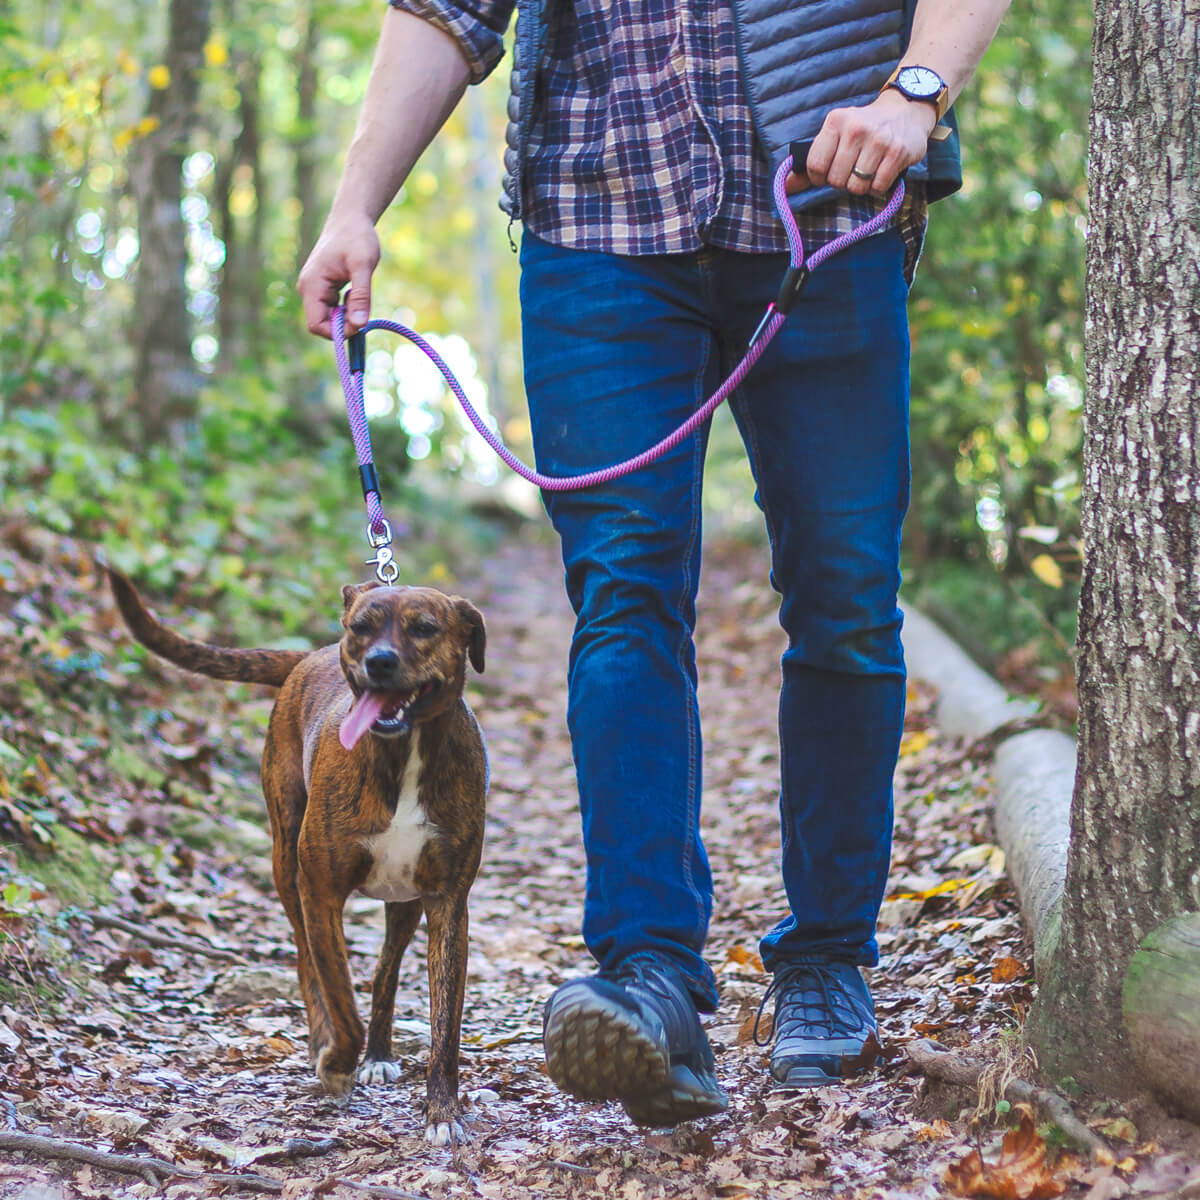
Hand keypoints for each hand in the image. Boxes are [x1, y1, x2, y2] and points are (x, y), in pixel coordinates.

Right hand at [297, 212, 380, 339]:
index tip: (358, 323)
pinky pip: (333, 310)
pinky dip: (347, 308)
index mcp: (311, 285)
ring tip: (358, 292)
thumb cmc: (357, 238)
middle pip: (322, 324)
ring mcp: (314, 290)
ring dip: (347, 315)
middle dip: (344, 324)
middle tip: (362, 306)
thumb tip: (359, 326)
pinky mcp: (322, 289)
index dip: (337, 332)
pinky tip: (355, 291)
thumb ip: (361, 297)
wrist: (350, 219)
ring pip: (329, 318)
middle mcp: (307, 290)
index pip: (316, 325)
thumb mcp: (363, 266)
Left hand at [785, 89, 937, 199]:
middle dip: (842, 182)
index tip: (828, 174)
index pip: (815, 166)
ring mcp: (879, 139)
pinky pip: (878, 187)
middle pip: (836, 180)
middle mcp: (856, 128)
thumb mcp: (835, 136)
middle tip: (852, 169)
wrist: (906, 111)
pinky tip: (882, 170)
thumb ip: (810, 163)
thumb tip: (784, 187)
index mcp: (836, 121)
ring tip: (868, 169)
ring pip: (857, 187)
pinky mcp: (898, 152)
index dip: (819, 178)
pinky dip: (878, 186)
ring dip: (861, 186)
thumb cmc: (862, 130)